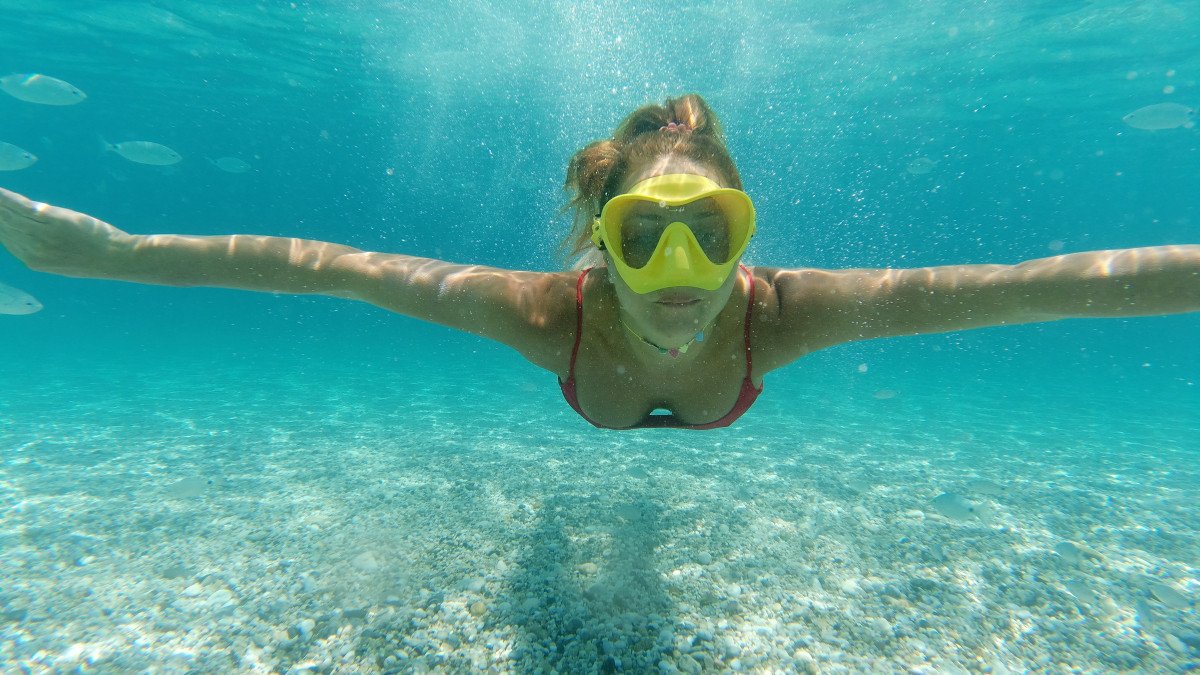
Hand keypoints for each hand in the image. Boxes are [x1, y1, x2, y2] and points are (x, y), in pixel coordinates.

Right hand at [0, 188, 131, 276]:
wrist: (117, 258)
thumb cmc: (97, 255)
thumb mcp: (63, 255)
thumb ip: (42, 242)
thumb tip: (31, 220)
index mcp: (33, 260)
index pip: (4, 236)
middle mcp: (30, 249)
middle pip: (2, 224)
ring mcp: (41, 236)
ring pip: (7, 214)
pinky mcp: (52, 222)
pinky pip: (21, 206)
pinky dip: (5, 197)